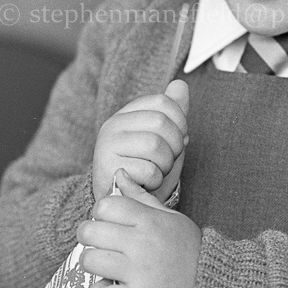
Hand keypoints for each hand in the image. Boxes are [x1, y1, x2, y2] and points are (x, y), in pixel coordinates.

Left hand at [78, 169, 200, 287]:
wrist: (215, 284)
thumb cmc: (190, 248)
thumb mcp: (170, 216)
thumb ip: (141, 196)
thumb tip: (119, 173)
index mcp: (149, 220)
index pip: (105, 205)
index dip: (99, 213)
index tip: (106, 222)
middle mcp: (141, 242)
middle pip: (90, 231)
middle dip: (88, 238)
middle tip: (98, 245)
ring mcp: (139, 271)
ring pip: (90, 261)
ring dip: (92, 265)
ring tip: (103, 267)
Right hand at [92, 79, 188, 200]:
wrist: (125, 202)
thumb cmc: (147, 168)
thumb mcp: (165, 138)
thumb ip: (173, 112)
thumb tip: (180, 84)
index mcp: (127, 113)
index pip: (163, 101)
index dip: (180, 121)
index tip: (178, 138)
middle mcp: (113, 124)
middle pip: (161, 123)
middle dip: (175, 145)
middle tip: (168, 159)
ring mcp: (107, 146)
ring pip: (156, 146)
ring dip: (166, 164)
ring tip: (157, 171)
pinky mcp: (106, 169)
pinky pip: (148, 170)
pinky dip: (156, 180)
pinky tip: (146, 183)